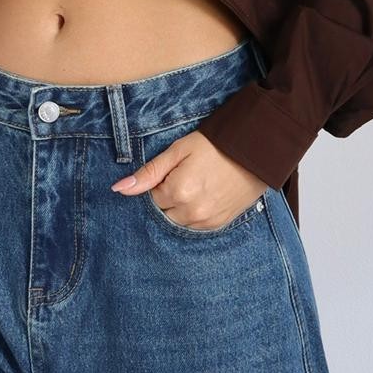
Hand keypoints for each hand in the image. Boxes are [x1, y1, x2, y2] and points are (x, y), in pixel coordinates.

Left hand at [110, 129, 269, 228]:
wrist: (254, 151)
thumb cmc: (214, 146)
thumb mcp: (178, 151)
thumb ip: (149, 172)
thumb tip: (118, 189)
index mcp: (178, 191)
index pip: (152, 197)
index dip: (161, 182)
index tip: (175, 170)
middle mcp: (191, 211)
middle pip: (163, 213)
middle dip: (168, 197)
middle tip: (186, 177)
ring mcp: (206, 221)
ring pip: (177, 222)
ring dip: (180, 208)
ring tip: (197, 185)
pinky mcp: (218, 225)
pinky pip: (194, 227)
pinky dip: (194, 214)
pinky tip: (205, 195)